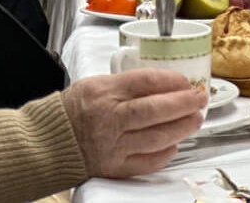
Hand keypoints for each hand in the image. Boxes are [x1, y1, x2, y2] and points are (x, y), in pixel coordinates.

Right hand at [62, 70, 206, 177]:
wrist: (50, 140)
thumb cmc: (74, 109)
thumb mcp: (96, 84)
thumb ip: (127, 84)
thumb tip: (162, 84)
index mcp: (106, 92)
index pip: (146, 82)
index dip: (171, 81)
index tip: (186, 82)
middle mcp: (111, 118)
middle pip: (155, 110)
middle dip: (183, 104)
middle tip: (200, 99)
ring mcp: (114, 145)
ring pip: (156, 137)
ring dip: (181, 128)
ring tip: (195, 120)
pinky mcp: (115, 167)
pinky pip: (146, 162)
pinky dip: (164, 154)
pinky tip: (174, 144)